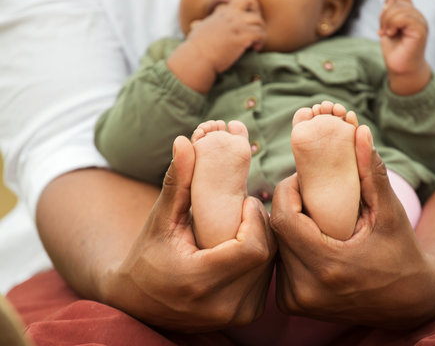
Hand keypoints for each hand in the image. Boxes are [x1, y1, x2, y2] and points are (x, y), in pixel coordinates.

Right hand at [101, 136, 275, 331]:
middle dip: (261, 225)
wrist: (141, 304)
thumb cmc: (147, 257)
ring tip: (244, 223)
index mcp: (198, 282)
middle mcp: (222, 306)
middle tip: (246, 208)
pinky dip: (262, 257)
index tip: (243, 201)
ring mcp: (236, 315)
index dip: (254, 219)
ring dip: (264, 239)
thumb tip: (184, 141)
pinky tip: (246, 242)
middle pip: (266, 255)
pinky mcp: (244, 315)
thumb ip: (176, 183)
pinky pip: (267, 278)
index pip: (252, 248)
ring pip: (271, 267)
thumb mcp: (159, 220)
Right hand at [186, 0, 265, 73]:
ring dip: (260, 32)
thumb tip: (194, 26)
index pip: (240, 1)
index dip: (248, 9)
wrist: (197, 58)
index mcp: (221, 13)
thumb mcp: (197, 30)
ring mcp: (236, 26)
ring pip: (258, 21)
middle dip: (257, 17)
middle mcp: (230, 16)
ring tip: (256, 43)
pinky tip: (255, 48)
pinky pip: (260, 34)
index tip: (248, 22)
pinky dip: (261, 41)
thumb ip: (200, 25)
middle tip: (255, 31)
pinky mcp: (241, 38)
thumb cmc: (195, 49)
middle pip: (252, 5)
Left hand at [270, 126, 434, 327]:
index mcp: (328, 266)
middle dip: (289, 206)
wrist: (409, 301)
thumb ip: (371, 172)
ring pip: (275, 248)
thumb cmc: (401, 252)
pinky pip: (279, 264)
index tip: (305, 180)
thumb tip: (358, 131)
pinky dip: (289, 247)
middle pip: (277, 232)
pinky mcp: (292, 305)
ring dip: (288, 226)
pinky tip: (310, 239)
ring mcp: (297, 301)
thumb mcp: (390, 212)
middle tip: (309, 194)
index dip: (288, 191)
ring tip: (313, 217)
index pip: (284, 218)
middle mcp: (305, 289)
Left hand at [378, 0, 430, 94]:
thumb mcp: (387, 29)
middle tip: (383, 31)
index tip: (383, 22)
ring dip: (387, 21)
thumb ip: (387, 16)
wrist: (401, 69)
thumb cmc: (395, 51)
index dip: (388, 5)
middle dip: (384, 16)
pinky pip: (405, 17)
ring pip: (400, 8)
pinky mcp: (420, 31)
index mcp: (411, 15)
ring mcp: (420, 23)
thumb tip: (386, 4)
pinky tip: (391, 34)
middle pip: (397, 2)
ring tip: (387, 33)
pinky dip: (393, 24)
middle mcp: (418, 17)